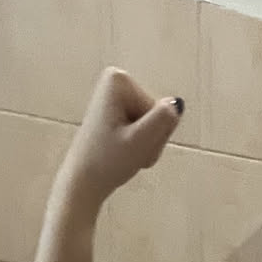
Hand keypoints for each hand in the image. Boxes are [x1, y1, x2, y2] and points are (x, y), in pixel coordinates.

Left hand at [60, 67, 181, 211]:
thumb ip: (162, 120)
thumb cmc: (108, 163)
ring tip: (125, 153)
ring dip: (147, 144)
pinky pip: (145, 127)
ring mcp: (117, 95)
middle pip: (157, 113)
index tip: (132, 144)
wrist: (84, 181)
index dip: (153, 133)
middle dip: (150, 138)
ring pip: (154, 123)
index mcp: (119, 80)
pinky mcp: (117, 109)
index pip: (161, 109)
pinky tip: (123, 151)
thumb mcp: (140, 142)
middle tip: (129, 151)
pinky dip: (140, 144)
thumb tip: (177, 103)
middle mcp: (117, 80)